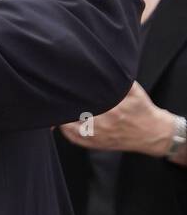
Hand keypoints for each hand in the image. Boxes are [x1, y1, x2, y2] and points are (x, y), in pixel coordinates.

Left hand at [59, 82, 176, 156]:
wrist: (153, 133)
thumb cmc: (143, 111)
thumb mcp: (134, 91)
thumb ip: (119, 80)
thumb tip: (105, 69)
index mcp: (111, 110)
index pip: (83, 102)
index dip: (71, 96)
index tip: (66, 90)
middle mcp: (102, 125)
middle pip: (74, 114)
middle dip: (67, 105)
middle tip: (60, 96)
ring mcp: (98, 137)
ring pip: (70, 127)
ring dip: (63, 118)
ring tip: (60, 108)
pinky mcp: (96, 145)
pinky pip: (74, 139)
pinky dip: (66, 131)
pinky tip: (63, 123)